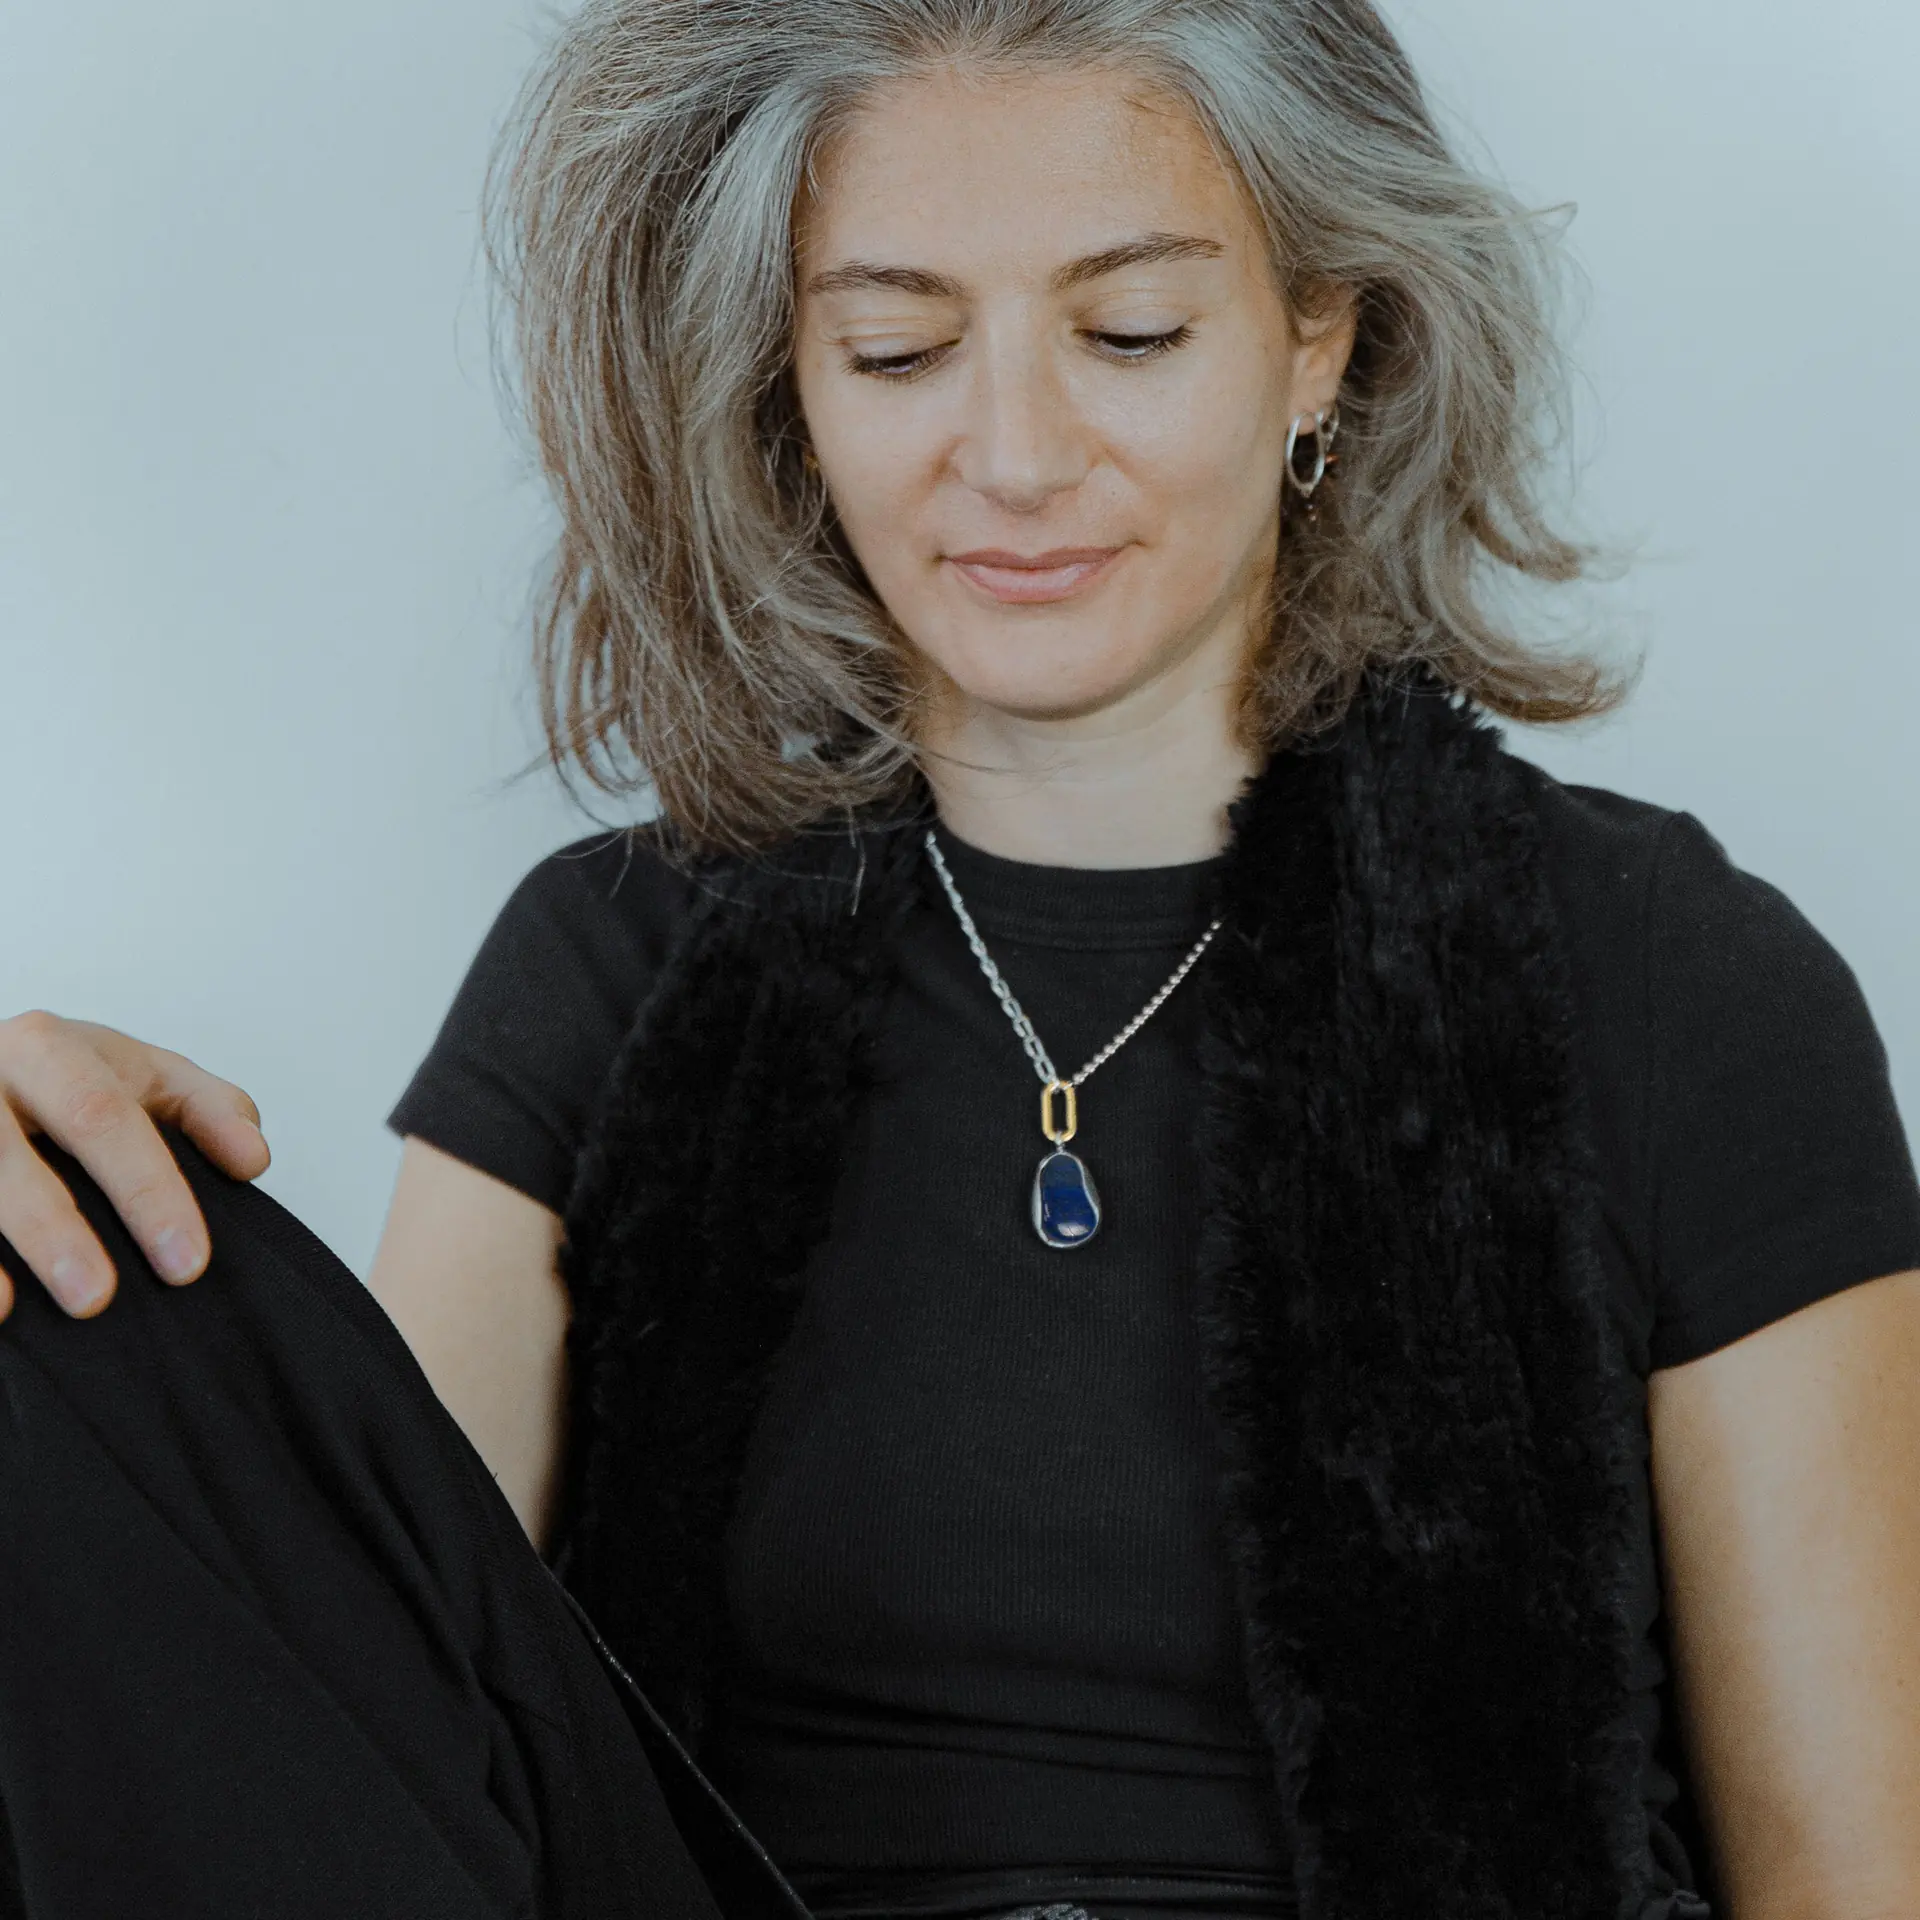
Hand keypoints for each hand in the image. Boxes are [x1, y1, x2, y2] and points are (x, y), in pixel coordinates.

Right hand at [0, 1012, 270, 1318]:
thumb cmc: (71, 1080)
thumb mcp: (142, 1076)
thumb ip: (207, 1109)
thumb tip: (251, 1158)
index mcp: (49, 1048)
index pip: (106, 1118)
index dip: (148, 1189)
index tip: (188, 1262)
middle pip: (17, 1154)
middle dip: (58, 1229)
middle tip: (100, 1299)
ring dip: (9, 1244)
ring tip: (29, 1310)